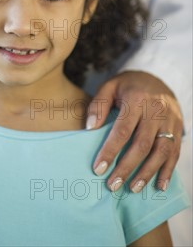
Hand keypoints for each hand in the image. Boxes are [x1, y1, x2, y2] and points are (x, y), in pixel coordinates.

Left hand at [87, 71, 182, 192]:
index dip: (110, 151)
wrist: (157, 78)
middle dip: (127, 167)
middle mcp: (156, 111)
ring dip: (147, 173)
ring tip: (132, 188)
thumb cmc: (128, 86)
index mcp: (136, 99)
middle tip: (112, 185)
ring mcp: (170, 121)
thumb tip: (90, 128)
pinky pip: (175, 152)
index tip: (98, 169)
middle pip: (142, 144)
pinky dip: (167, 171)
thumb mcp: (109, 87)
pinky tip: (159, 186)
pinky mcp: (178, 129)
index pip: (122, 129)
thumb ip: (98, 105)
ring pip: (161, 151)